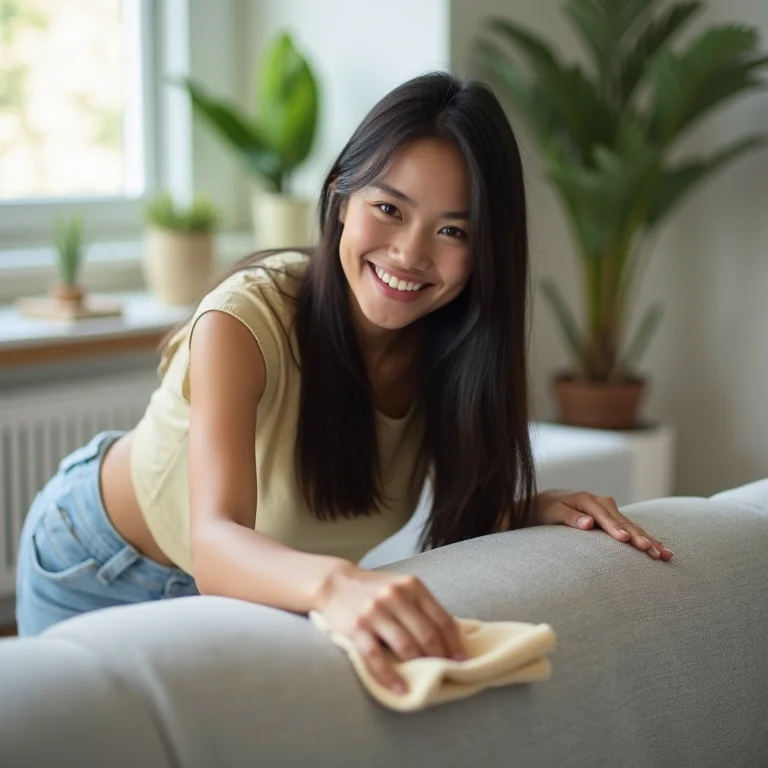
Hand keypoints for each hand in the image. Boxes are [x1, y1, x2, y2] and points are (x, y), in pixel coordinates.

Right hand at [314, 562, 465, 693]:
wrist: (335, 583)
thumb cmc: (374, 590)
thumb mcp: (402, 588)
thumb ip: (422, 607)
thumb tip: (451, 638)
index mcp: (412, 586)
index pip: (442, 618)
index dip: (455, 643)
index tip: (462, 661)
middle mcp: (395, 596)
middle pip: (427, 634)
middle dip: (441, 658)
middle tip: (448, 674)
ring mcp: (375, 611)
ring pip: (405, 645)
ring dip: (420, 667)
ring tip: (428, 682)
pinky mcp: (357, 627)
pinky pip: (375, 656)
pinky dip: (389, 676)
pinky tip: (399, 689)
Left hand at [534, 490, 673, 560]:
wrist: (548, 502)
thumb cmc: (547, 509)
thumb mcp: (552, 512)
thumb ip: (569, 517)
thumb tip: (588, 523)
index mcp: (587, 500)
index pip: (604, 516)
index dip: (615, 528)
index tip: (625, 540)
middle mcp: (603, 503)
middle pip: (624, 522)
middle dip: (640, 537)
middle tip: (653, 551)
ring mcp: (611, 510)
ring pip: (633, 526)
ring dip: (649, 540)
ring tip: (665, 555)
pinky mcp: (614, 518)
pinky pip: (633, 529)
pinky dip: (647, 539)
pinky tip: (661, 550)